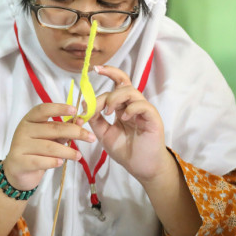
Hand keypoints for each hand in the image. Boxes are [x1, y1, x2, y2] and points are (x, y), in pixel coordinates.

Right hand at [3, 102, 95, 189]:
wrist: (17, 169)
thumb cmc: (36, 150)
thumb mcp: (49, 137)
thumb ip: (63, 128)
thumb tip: (81, 121)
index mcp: (29, 119)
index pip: (43, 109)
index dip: (59, 108)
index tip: (75, 110)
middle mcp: (23, 130)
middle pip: (52, 128)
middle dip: (74, 132)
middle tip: (90, 137)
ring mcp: (19, 145)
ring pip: (48, 146)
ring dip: (67, 151)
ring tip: (79, 156)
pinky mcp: (19, 161)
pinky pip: (40, 161)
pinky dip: (52, 162)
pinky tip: (60, 163)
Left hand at [89, 65, 171, 182]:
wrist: (140, 167)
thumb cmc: (124, 149)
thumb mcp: (103, 133)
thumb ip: (94, 119)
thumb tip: (83, 106)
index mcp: (121, 107)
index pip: (116, 84)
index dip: (108, 73)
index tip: (95, 69)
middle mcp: (133, 105)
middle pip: (124, 84)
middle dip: (109, 87)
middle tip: (100, 105)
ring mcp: (143, 111)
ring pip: (131, 92)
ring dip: (115, 99)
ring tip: (108, 113)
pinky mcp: (152, 119)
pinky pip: (143, 106)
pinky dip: (131, 109)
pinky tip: (123, 118)